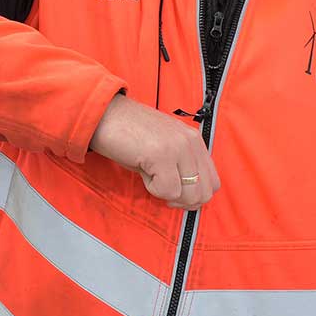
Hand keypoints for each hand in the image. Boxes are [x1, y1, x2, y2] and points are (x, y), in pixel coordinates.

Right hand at [88, 94, 220, 209]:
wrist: (103, 114)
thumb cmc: (128, 133)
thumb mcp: (163, 146)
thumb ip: (180, 165)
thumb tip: (186, 196)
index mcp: (194, 139)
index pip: (213, 182)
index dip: (194, 195)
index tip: (174, 193)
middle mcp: (190, 141)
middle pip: (205, 192)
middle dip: (183, 201)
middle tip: (162, 191)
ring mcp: (177, 147)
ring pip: (189, 195)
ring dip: (168, 194)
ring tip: (150, 177)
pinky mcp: (161, 155)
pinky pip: (168, 191)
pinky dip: (154, 189)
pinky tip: (143, 172)